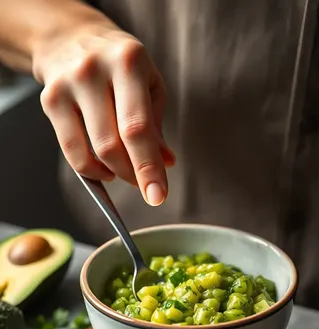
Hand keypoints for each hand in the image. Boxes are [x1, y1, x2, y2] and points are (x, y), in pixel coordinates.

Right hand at [33, 18, 174, 205]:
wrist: (72, 38)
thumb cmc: (119, 64)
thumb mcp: (149, 84)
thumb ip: (157, 125)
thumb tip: (165, 163)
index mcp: (128, 62)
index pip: (138, 127)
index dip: (148, 167)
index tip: (157, 196)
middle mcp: (94, 71)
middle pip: (114, 144)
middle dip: (133, 174)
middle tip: (146, 184)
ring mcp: (68, 86)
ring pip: (93, 151)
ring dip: (115, 173)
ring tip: (126, 172)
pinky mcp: (50, 101)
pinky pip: (72, 151)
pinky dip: (91, 169)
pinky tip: (104, 167)